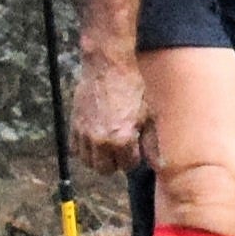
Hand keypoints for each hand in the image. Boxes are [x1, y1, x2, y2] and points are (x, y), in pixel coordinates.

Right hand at [69, 46, 152, 168]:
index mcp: (122, 139)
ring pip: (88, 162)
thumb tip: (160, 164)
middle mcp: (101, 140)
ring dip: (98, 158)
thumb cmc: (132, 86)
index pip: (128, 165)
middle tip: (121, 148)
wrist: (108, 65)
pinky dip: (83, 149)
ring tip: (107, 146)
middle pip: (106, 169)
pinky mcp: (74, 124)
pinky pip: (74, 149)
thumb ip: (152, 142)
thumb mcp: (148, 114)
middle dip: (115, 162)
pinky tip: (93, 140)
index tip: (135, 147)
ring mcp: (85, 133)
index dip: (134, 157)